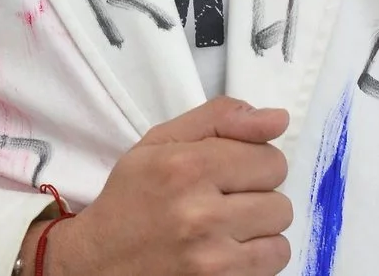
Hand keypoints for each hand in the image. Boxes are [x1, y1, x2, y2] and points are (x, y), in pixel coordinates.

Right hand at [17, 96, 293, 275]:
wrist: (98, 261)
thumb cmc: (131, 197)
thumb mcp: (160, 143)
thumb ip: (219, 120)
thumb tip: (279, 118)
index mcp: (185, 166)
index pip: (270, 160)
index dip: (251, 164)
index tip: (226, 173)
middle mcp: (200, 214)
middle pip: (280, 202)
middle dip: (255, 200)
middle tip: (221, 203)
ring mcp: (212, 259)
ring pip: (280, 238)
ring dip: (257, 233)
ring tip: (223, 229)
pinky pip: (272, 266)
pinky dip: (254, 259)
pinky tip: (224, 252)